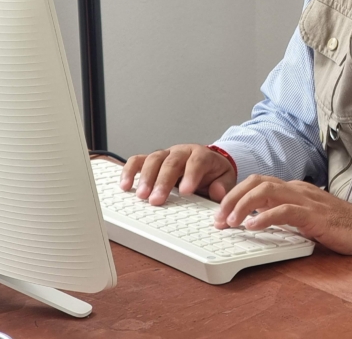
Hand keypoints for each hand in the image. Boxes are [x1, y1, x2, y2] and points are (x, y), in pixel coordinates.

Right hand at [120, 144, 237, 205]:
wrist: (207, 163)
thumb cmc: (213, 172)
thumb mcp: (225, 178)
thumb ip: (222, 186)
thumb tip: (217, 192)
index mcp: (201, 155)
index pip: (197, 161)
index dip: (191, 175)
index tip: (185, 191)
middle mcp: (182, 152)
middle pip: (171, 162)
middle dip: (163, 181)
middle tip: (157, 200)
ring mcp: (166, 155)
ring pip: (153, 159)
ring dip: (146, 178)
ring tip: (141, 195)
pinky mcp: (152, 160)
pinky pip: (138, 161)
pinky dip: (130, 171)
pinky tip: (125, 185)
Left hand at [216, 174, 351, 260]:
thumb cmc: (339, 227)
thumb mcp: (306, 218)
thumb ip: (285, 216)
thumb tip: (258, 223)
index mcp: (294, 189)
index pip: (258, 182)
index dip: (235, 194)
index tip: (220, 212)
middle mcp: (297, 189)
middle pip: (257, 182)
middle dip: (232, 198)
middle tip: (218, 219)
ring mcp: (307, 200)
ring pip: (267, 191)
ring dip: (243, 206)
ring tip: (230, 222)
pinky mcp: (315, 215)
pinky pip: (285, 211)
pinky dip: (266, 217)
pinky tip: (253, 228)